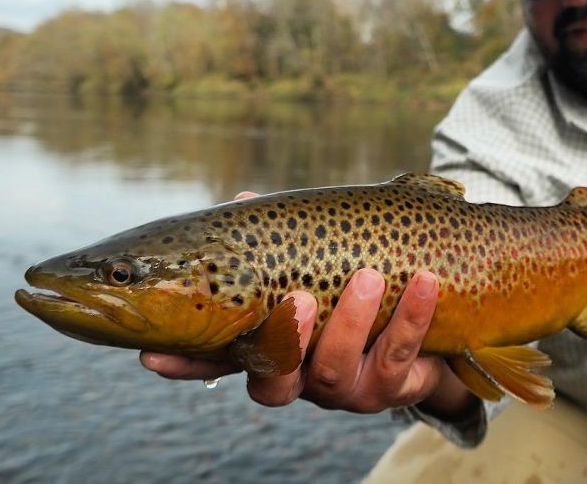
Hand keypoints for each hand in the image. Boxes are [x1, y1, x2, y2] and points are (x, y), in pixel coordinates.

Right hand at [141, 192, 475, 416]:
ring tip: (370, 276)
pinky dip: (411, 317)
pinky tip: (425, 281)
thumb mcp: (320, 257)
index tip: (153, 354)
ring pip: (334, 370)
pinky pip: (398, 356)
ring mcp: (345, 387)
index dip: (185, 362)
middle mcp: (301, 376)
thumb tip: (242, 199)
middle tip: (297, 298)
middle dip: (284, 341)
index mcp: (272, 346)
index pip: (219, 360)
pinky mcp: (392, 386)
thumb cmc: (359, 280)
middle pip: (274, 380)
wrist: (434, 320)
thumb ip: (280, 238)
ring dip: (351, 321)